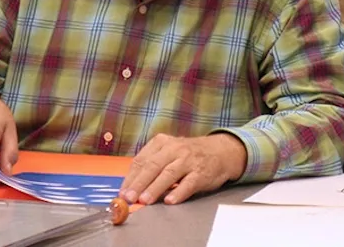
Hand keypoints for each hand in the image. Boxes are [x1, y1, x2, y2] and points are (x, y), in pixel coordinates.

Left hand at [120, 133, 245, 205]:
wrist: (221, 151)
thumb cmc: (189, 154)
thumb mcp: (169, 152)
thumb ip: (151, 166)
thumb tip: (131, 187)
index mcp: (162, 143)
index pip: (141, 160)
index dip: (130, 178)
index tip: (122, 192)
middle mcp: (175, 149)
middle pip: (152, 166)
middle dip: (139, 183)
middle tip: (129, 197)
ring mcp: (188, 160)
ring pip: (169, 174)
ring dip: (155, 188)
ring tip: (145, 200)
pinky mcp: (201, 172)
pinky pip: (189, 183)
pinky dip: (179, 192)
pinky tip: (170, 200)